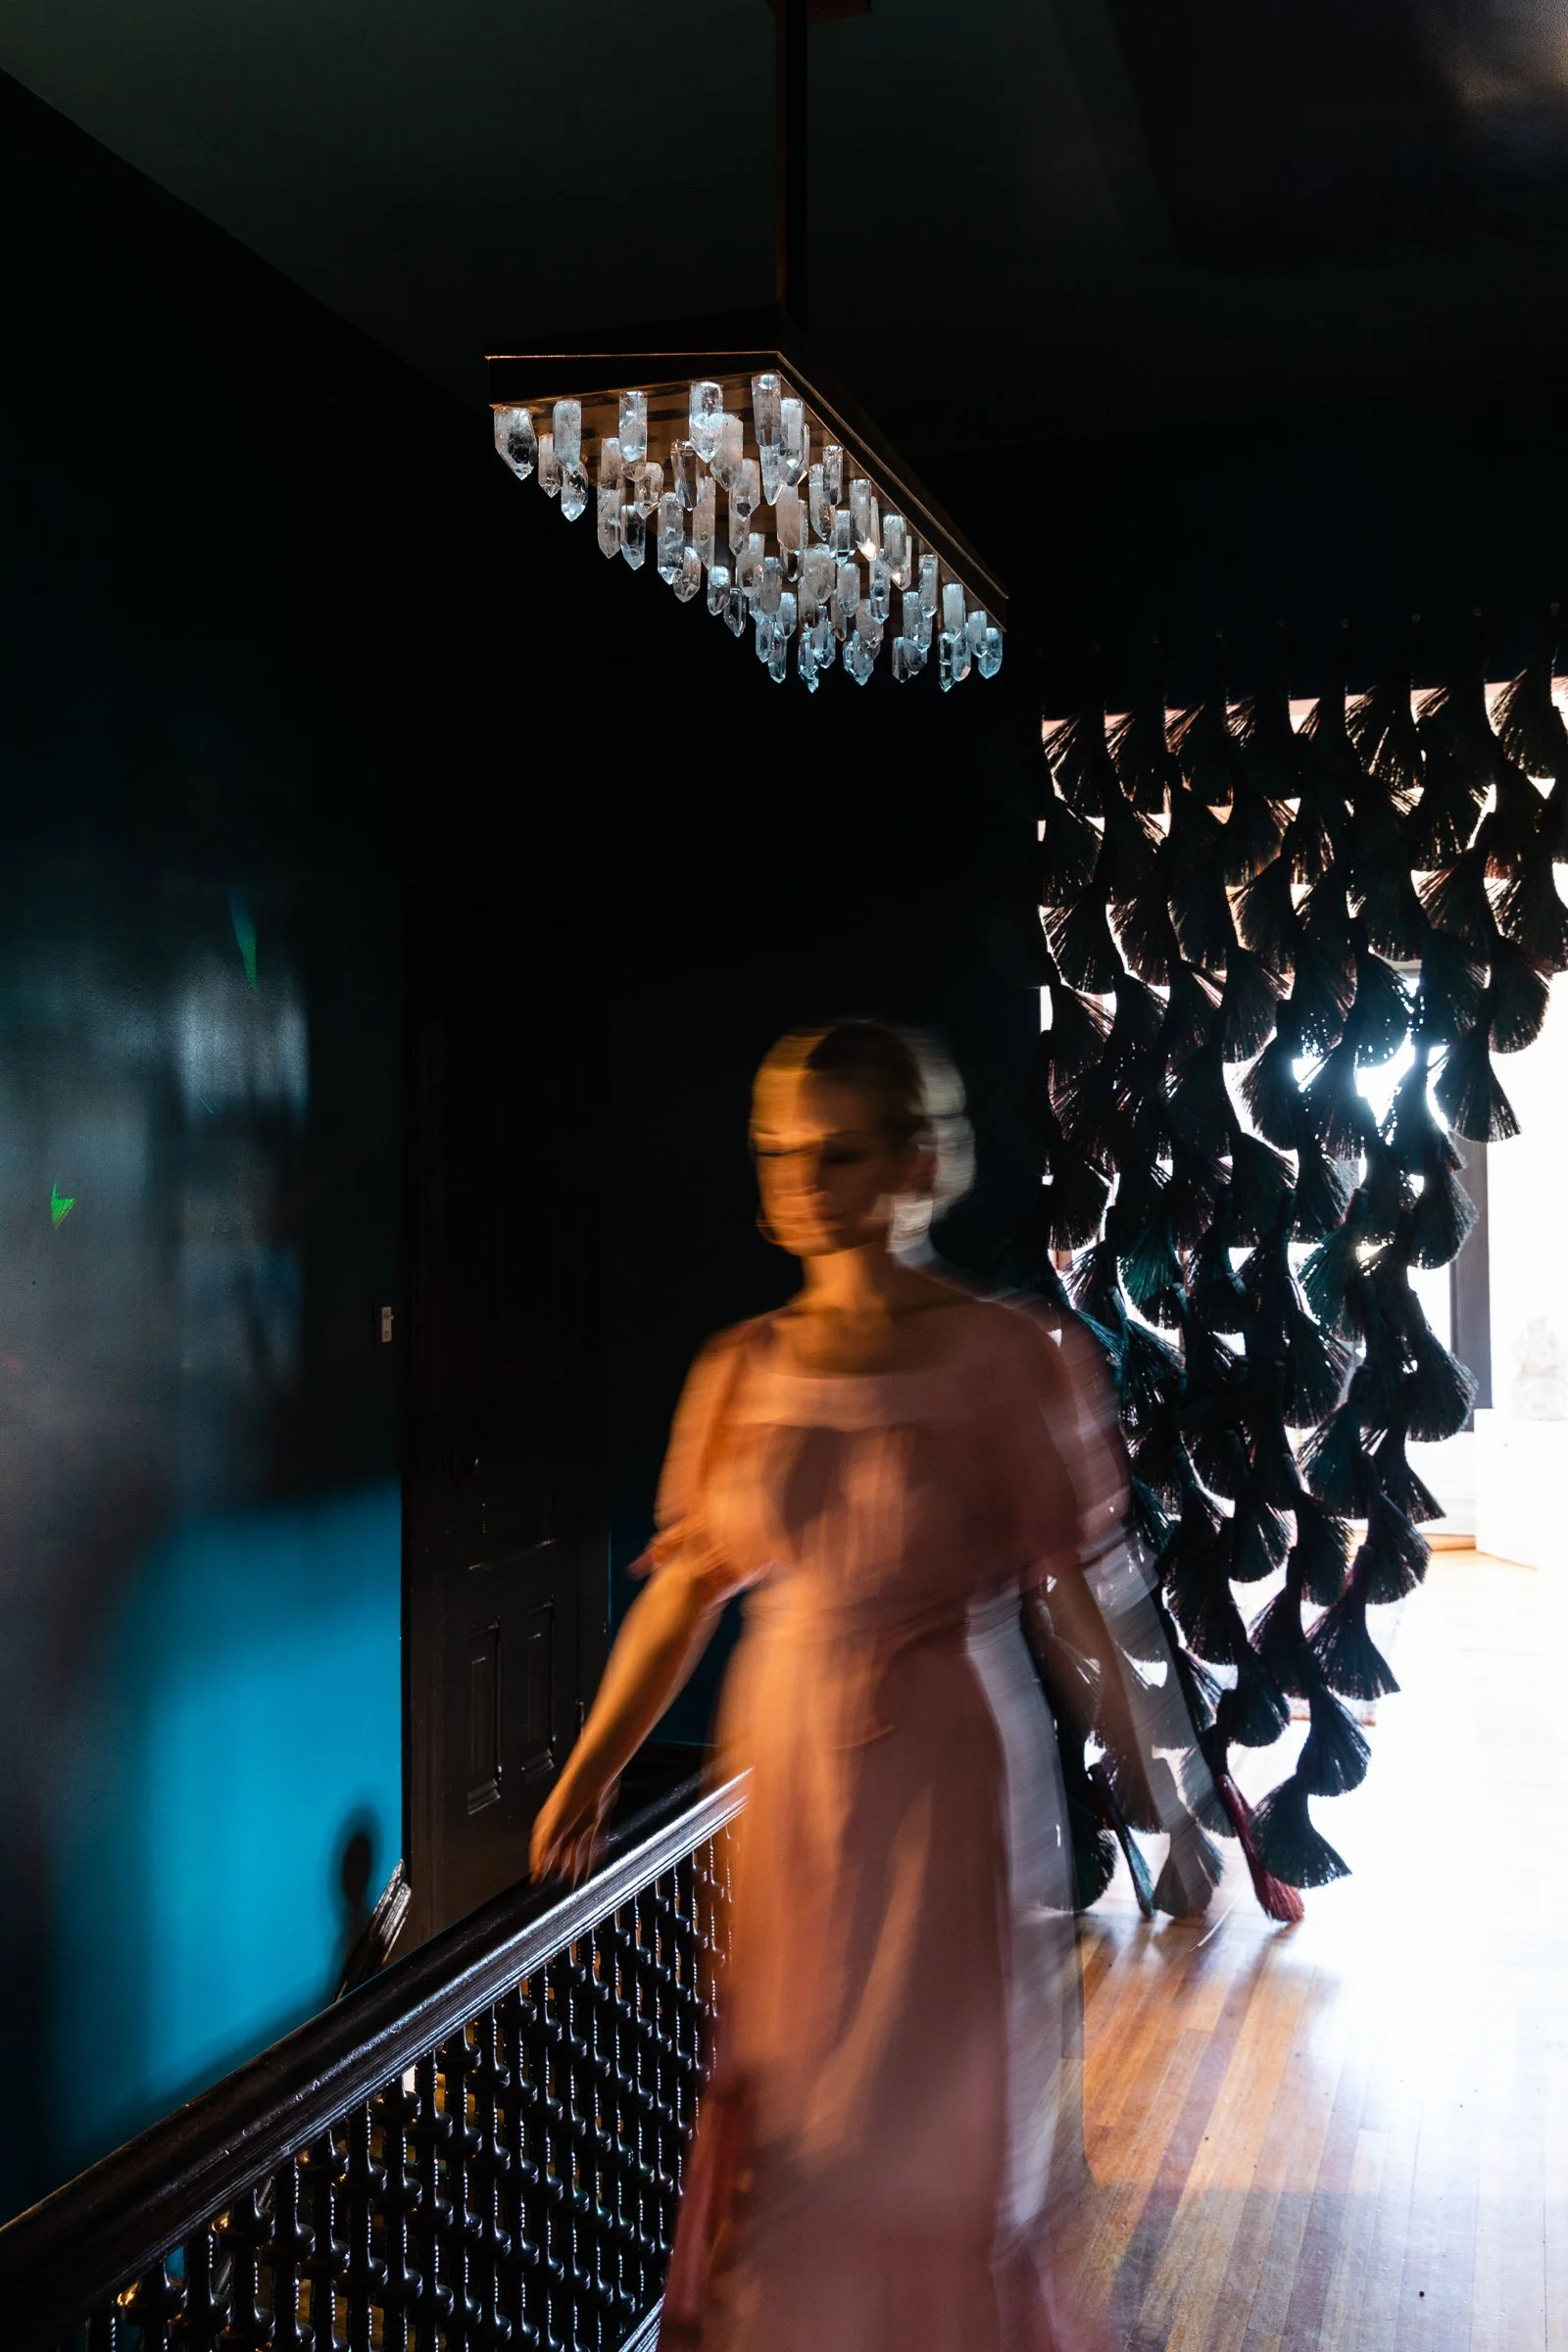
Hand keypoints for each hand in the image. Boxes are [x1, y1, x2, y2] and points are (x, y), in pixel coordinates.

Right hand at [530, 1768, 615, 1886]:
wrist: (595, 1776)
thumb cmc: (571, 1794)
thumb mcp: (555, 1826)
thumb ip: (547, 1849)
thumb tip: (539, 1868)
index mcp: (549, 1826)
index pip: (541, 1851)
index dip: (540, 1866)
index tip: (539, 1880)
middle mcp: (564, 1825)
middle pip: (562, 1852)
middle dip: (563, 1869)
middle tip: (564, 1885)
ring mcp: (580, 1822)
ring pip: (579, 1848)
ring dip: (579, 1864)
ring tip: (578, 1880)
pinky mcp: (596, 1819)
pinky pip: (595, 1840)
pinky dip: (594, 1852)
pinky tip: (595, 1862)